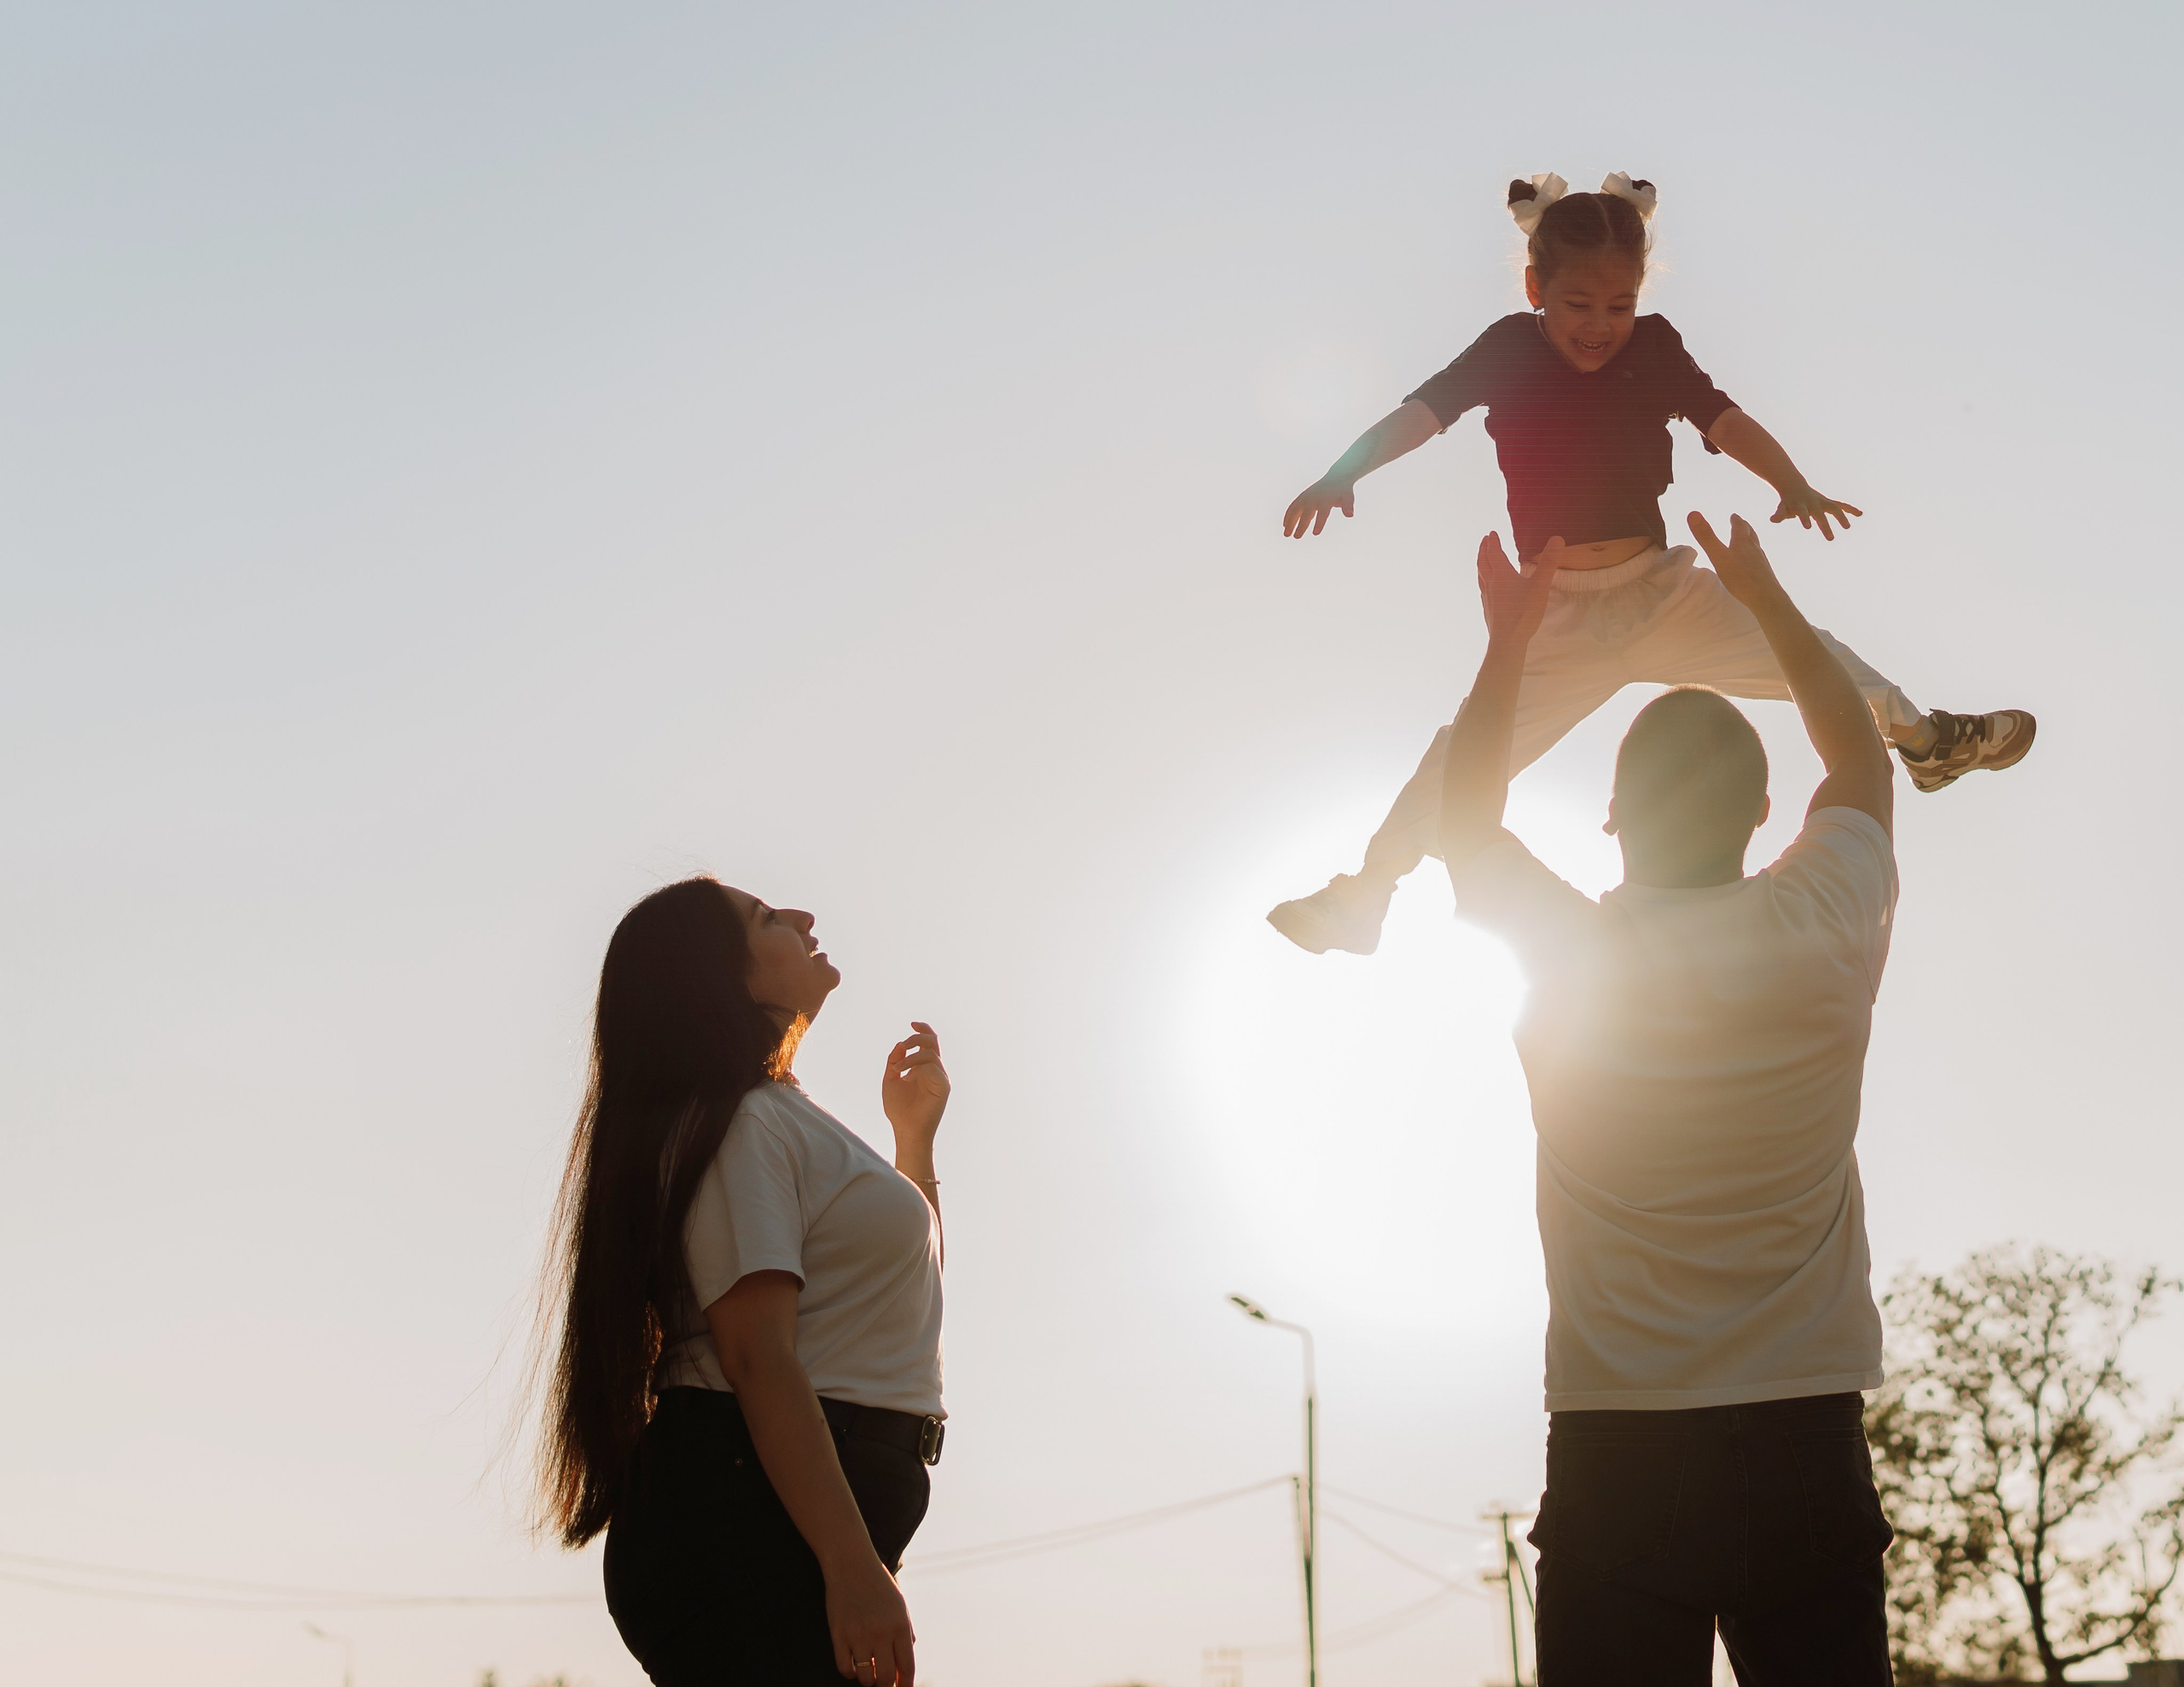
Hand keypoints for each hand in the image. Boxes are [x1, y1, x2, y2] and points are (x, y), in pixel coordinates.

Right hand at [826, 1556, 916, 1685]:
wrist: (851, 1564)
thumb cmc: (878, 1584)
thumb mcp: (900, 1605)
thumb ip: (905, 1633)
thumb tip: (904, 1664)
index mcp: (900, 1625)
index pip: (906, 1667)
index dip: (905, 1684)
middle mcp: (881, 1633)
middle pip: (885, 1678)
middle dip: (886, 1685)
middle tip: (884, 1682)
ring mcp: (858, 1635)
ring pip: (865, 1677)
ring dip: (868, 1679)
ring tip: (868, 1671)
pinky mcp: (839, 1635)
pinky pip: (844, 1668)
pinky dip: (850, 1672)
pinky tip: (853, 1664)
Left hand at [881, 1022, 947, 1157]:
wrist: (905, 1130)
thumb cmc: (898, 1109)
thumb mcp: (890, 1079)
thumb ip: (895, 1061)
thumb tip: (900, 1044)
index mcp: (924, 1067)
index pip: (930, 1042)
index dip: (923, 1029)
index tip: (912, 1023)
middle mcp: (935, 1071)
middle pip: (933, 1042)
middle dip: (916, 1039)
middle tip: (903, 1046)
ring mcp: (940, 1078)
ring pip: (930, 1054)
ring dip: (911, 1058)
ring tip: (898, 1070)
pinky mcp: (943, 1087)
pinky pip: (932, 1068)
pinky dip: (917, 1069)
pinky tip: (906, 1079)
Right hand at [1283, 477, 1354, 536]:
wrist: (1336, 477)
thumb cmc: (1343, 491)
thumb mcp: (1348, 497)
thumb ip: (1348, 506)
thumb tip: (1350, 515)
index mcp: (1325, 499)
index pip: (1322, 513)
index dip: (1319, 523)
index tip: (1315, 533)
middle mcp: (1314, 497)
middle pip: (1306, 513)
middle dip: (1301, 525)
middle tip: (1297, 537)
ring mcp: (1306, 496)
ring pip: (1296, 510)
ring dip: (1290, 522)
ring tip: (1286, 534)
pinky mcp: (1302, 496)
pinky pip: (1293, 506)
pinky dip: (1288, 515)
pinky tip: (1285, 525)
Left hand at [1476, 532, 1557, 650]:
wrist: (1507, 641)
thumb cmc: (1523, 613)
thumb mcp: (1540, 585)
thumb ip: (1548, 562)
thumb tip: (1557, 539)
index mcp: (1501, 575)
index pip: (1494, 553)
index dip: (1493, 542)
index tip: (1491, 533)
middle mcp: (1491, 584)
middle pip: (1483, 563)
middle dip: (1484, 550)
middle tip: (1485, 541)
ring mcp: (1487, 597)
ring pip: (1481, 576)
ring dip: (1481, 564)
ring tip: (1483, 560)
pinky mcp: (1488, 609)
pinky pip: (1483, 590)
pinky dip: (1483, 581)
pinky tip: (1488, 587)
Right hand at [1687, 512, 1784, 607]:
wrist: (1766, 597)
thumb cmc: (1741, 577)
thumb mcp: (1719, 556)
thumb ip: (1706, 537)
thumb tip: (1692, 513)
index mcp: (1742, 543)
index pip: (1739, 527)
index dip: (1736, 520)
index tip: (1734, 515)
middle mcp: (1754, 549)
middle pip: (1750, 534)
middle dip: (1745, 528)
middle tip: (1742, 523)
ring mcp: (1761, 561)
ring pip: (1756, 546)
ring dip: (1751, 540)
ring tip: (1748, 540)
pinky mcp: (1765, 574)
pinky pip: (1759, 560)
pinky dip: (1754, 555)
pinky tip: (1753, 563)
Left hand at [1768, 481, 1861, 540]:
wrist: (1795, 486)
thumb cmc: (1788, 501)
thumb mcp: (1782, 508)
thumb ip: (1779, 514)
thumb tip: (1773, 520)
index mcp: (1801, 505)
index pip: (1802, 513)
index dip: (1804, 519)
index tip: (1807, 527)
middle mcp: (1813, 503)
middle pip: (1820, 514)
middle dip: (1825, 526)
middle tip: (1831, 539)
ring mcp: (1822, 502)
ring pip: (1834, 508)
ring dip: (1842, 517)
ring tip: (1847, 527)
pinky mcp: (1828, 503)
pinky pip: (1841, 505)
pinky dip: (1850, 509)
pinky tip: (1860, 514)